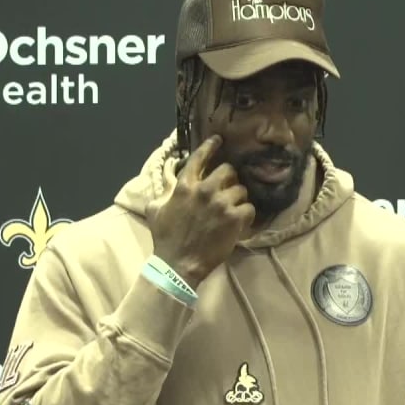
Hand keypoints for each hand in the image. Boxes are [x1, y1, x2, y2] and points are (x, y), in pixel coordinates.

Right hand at [147, 135, 254, 286]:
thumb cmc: (164, 238)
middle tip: (228, 189)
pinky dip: (246, 215)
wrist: (178, 264)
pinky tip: (240, 222)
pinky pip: (249, 208)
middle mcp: (204, 190)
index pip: (200, 158)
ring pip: (241, 190)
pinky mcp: (234, 219)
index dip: (210, 146)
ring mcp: (221, 204)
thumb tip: (169, 183)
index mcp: (185, 186)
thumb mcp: (155, 210)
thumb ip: (164, 193)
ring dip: (238, 199)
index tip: (218, 140)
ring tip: (233, 210)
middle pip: (228, 170)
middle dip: (229, 178)